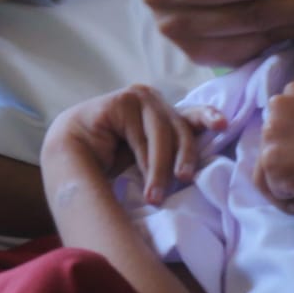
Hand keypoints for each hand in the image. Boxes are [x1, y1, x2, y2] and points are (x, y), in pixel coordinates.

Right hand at [43, 84, 225, 205]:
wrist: (71, 154)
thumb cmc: (111, 159)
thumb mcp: (150, 157)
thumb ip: (170, 151)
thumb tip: (198, 165)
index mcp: (163, 112)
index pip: (192, 114)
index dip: (207, 118)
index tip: (222, 125)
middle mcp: (153, 100)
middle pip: (181, 128)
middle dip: (185, 157)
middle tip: (185, 179)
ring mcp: (138, 96)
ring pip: (163, 134)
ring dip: (160, 168)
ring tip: (156, 196)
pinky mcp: (123, 99)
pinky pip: (143, 136)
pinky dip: (144, 161)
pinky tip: (141, 178)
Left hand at [253, 81, 293, 213]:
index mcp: (293, 93)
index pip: (278, 126)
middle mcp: (277, 107)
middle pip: (270, 148)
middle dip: (291, 166)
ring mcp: (270, 135)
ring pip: (268, 172)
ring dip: (290, 186)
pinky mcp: (271, 163)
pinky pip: (273, 192)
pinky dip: (292, 201)